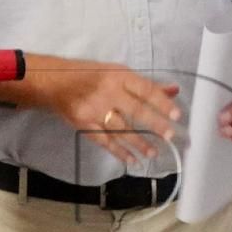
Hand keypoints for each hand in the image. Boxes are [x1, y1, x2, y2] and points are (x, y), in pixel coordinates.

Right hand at [26, 55, 183, 160]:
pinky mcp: (84, 125)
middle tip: (170, 135)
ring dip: (139, 143)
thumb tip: (173, 90)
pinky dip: (119, 152)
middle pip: (135, 110)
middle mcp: (107, 92)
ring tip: (154, 153)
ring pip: (121, 129)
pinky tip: (132, 160)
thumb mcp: (116, 72)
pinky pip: (105, 141)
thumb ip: (144, 84)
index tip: (176, 114)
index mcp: (117, 75)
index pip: (145, 89)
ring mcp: (94, 110)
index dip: (162, 102)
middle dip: (155, 124)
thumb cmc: (88, 75)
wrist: (54, 82)